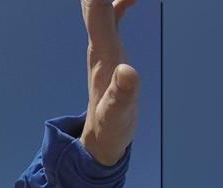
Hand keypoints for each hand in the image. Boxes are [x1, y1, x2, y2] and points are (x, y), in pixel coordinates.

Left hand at [79, 0, 139, 165]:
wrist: (101, 139)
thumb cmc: (111, 128)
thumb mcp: (118, 115)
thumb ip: (122, 96)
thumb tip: (127, 73)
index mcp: (102, 55)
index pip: (99, 13)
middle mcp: (98, 46)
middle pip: (94, 4)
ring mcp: (102, 48)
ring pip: (101, 8)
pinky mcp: (109, 53)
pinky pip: (112, 18)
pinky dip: (119, 2)